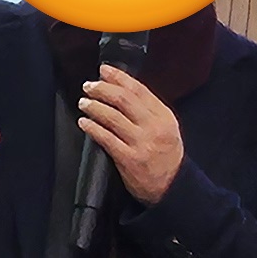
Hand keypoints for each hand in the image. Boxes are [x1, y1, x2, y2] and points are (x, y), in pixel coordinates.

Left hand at [77, 66, 182, 205]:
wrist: (173, 187)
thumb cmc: (166, 157)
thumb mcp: (167, 128)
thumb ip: (149, 111)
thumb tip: (122, 90)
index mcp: (163, 115)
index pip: (139, 89)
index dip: (119, 77)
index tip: (104, 70)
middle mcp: (154, 126)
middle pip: (124, 99)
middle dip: (103, 89)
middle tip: (88, 86)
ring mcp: (142, 143)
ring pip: (113, 117)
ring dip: (94, 107)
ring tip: (83, 102)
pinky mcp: (129, 159)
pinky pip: (106, 139)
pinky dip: (92, 128)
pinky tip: (84, 122)